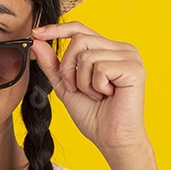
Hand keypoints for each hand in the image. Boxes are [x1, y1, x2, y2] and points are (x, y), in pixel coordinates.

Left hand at [29, 22, 149, 155]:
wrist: (111, 139)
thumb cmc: (94, 116)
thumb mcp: (65, 86)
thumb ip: (52, 64)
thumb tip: (37, 41)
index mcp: (108, 49)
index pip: (80, 29)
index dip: (57, 29)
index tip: (36, 33)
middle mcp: (121, 48)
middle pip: (80, 40)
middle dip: (68, 67)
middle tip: (75, 88)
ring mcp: (130, 57)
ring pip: (87, 55)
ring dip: (83, 81)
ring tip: (96, 95)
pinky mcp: (134, 68)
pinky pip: (100, 67)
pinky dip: (95, 86)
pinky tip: (107, 96)